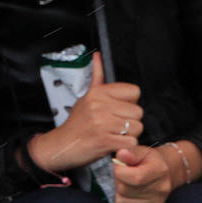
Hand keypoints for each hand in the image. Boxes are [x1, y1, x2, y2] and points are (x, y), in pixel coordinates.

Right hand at [28, 53, 142, 173]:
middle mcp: (101, 106)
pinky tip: (115, 142)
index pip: (134, 91)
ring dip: (130, 134)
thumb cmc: (77, 122)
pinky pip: (130, 141)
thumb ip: (97, 77)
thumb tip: (97, 57)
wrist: (63, 145)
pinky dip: (126, 145)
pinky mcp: (105, 140)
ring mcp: (103, 123)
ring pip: (137, 127)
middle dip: (131, 120)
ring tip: (116, 133)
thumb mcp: (86, 96)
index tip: (121, 107)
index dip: (131, 101)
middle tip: (118, 124)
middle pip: (138, 111)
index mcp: (98, 93)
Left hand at [111, 145, 171, 202]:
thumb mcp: (142, 151)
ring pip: (122, 202)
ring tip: (124, 183)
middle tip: (121, 174)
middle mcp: (160, 190)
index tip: (119, 165)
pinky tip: (127, 192)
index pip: (136, 177)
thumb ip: (131, 152)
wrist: (163, 174)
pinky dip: (120, 200)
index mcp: (160, 170)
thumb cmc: (149, 160)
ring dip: (118, 191)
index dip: (120, 171)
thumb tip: (121, 155)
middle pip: (125, 190)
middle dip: (118, 180)